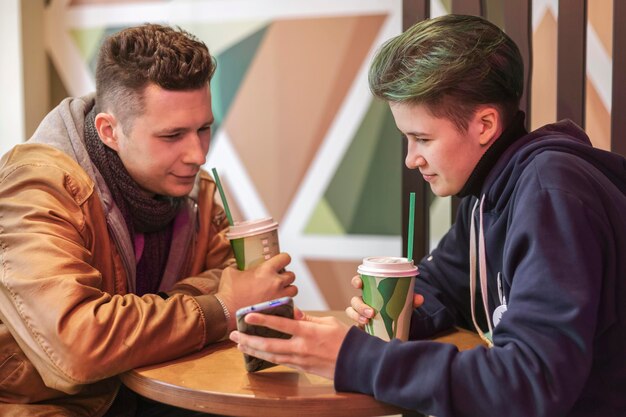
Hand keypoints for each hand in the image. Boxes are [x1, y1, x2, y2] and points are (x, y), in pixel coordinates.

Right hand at [216, 253, 297, 329]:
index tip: (280, 262)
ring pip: (294, 290)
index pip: (285, 258)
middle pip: (292, 275)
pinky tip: (275, 303)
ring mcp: (279, 297)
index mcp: (266, 270)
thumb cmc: (228, 293)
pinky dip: (285, 303)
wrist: (226, 313)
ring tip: (278, 292)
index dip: (283, 259)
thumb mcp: (230, 272)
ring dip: (288, 290)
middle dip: (285, 277)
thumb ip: (238, 266)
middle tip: (277, 280)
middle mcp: (276, 282)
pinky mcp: (278, 309)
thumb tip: (238, 265)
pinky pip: (289, 304)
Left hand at [229, 308, 349, 378]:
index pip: (281, 324)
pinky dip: (267, 358)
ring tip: (240, 345)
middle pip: (269, 345)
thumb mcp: (328, 322)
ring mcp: (301, 360)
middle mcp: (301, 347)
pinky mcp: (303, 368)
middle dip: (249, 340)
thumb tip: (293, 312)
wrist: (358, 363)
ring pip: (271, 356)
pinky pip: (281, 362)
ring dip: (253, 351)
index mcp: (308, 332)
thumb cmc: (346, 339)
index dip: (262, 320)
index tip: (248, 315)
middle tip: (234, 335)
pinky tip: (258, 354)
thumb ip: (308, 318)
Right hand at [345, 275, 423, 325]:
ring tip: (367, 321)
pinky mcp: (360, 324)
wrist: (396, 326)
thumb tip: (419, 298)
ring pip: (351, 311)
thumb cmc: (396, 308)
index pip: (359, 282)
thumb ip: (411, 300)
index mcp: (371, 291)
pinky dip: (356, 324)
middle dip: (359, 305)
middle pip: (354, 299)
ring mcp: (360, 313)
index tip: (359, 284)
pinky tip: (363, 327)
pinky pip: (353, 323)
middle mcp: (363, 300)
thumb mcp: (404, 303)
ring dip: (358, 315)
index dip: (357, 281)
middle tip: (371, 312)